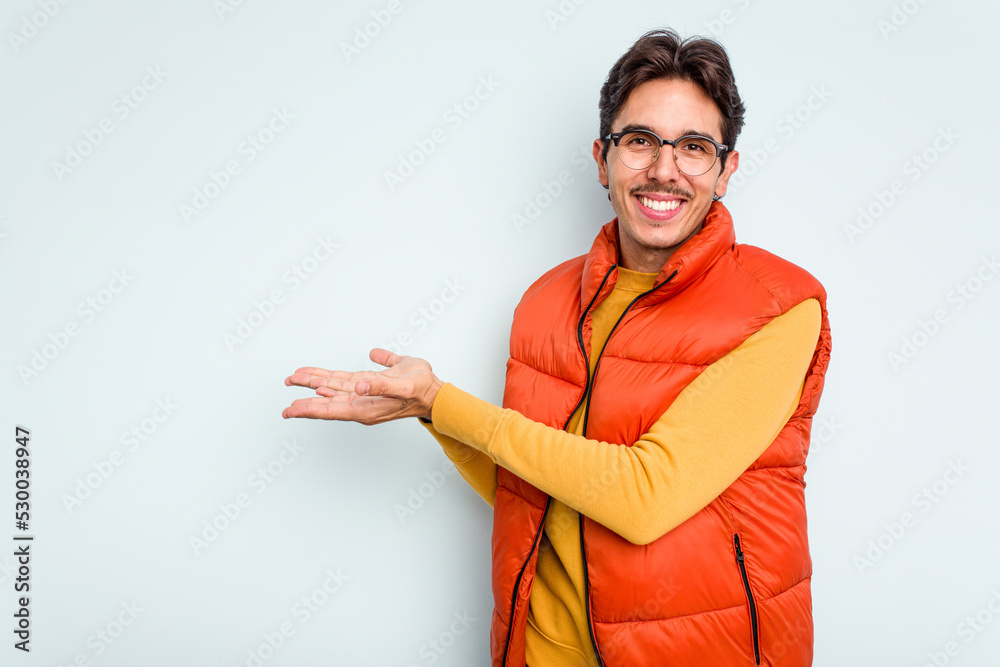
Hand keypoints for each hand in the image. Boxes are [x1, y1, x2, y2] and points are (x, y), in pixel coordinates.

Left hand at [282, 348, 443, 423]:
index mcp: (366, 408)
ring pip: (333, 389)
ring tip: (295, 379)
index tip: (290, 409)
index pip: (330, 409)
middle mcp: (362, 404)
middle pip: (327, 401)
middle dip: (305, 397)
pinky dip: (330, 378)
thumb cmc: (422, 391)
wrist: (436, 392)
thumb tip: (360, 385)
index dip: (309, 409)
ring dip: (314, 383)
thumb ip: (381, 385)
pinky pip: (344, 382)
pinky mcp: (369, 385)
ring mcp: (364, 395)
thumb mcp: (404, 386)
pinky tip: (320, 377)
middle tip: (286, 394)